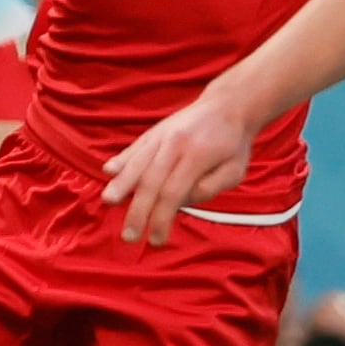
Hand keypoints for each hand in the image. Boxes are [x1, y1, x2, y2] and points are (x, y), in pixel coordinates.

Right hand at [102, 89, 257, 244]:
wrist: (229, 105)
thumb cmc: (233, 144)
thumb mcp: (235, 170)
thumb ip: (210, 187)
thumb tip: (182, 200)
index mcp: (198, 156)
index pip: (173, 193)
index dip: (161, 219)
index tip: (156, 240)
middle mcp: (176, 143)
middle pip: (151, 180)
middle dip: (138, 211)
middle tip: (129, 236)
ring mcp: (163, 135)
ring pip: (138, 161)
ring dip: (122, 183)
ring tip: (109, 202)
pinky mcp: (155, 131)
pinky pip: (136, 146)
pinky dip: (122, 159)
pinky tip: (109, 171)